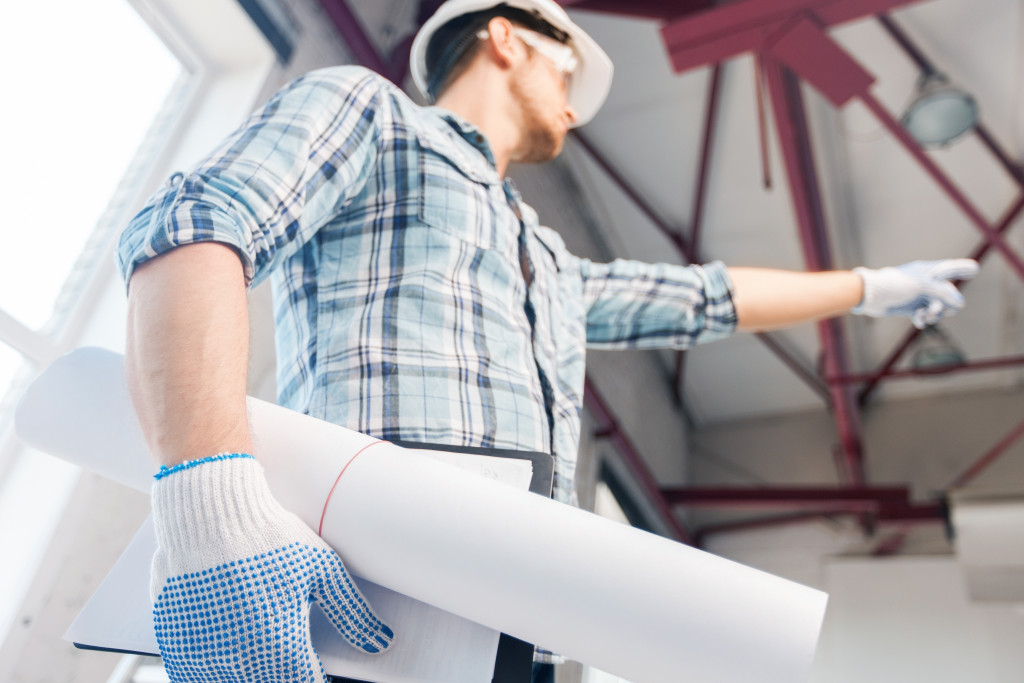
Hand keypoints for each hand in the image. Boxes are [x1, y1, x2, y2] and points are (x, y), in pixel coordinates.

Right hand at [150, 453, 393, 681]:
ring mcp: (201, 654)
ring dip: (248, 674)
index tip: (317, 672)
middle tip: (287, 658)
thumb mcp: (322, 570)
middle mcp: (238, 659)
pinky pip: (192, 675)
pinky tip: (226, 650)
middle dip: (282, 676)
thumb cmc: (269, 537)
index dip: (315, 681)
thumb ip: (353, 614)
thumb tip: (381, 643)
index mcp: (281, 645)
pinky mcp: (173, 643)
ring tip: (259, 649)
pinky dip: (210, 671)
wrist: (209, 512)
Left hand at [852, 259, 978, 327]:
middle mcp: (926, 283)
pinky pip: (925, 315)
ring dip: (935, 314)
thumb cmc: (895, 285)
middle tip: (934, 310)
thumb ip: (943, 293)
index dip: (963, 268)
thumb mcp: (922, 285)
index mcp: (929, 271)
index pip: (950, 268)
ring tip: (925, 316)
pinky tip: (918, 321)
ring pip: (938, 307)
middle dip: (945, 304)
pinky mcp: (911, 307)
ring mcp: (919, 295)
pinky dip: (923, 319)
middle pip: (948, 295)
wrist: (871, 295)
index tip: (975, 269)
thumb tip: (959, 305)